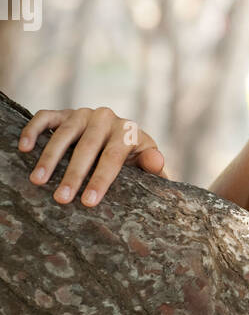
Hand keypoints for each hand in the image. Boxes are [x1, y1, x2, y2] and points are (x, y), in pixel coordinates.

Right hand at [17, 107, 165, 206]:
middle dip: (73, 174)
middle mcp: (105, 118)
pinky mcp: (64, 113)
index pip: (112, 157)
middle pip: (87, 147)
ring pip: (64, 133)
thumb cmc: (135, 159)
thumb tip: (156, 162)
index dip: (100, 179)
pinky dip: (33, 130)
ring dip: (49, 157)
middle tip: (61, 198)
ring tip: (38, 181)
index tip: (88, 201)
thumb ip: (153, 165)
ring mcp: (83, 114)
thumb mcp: (148, 163)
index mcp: (127, 131)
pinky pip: (45, 117)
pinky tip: (24, 148)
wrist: (122, 138)